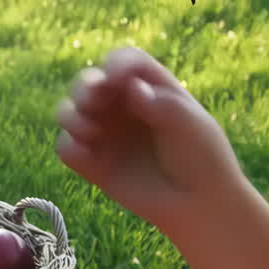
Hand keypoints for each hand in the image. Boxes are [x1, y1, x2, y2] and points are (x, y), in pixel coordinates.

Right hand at [54, 48, 243, 230]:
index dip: (115, 64)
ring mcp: (104, 134)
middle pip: (89, 82)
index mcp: (149, 89)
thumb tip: (132, 88)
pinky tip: (86, 157)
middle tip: (92, 103)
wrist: (196, 205)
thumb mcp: (192, 127)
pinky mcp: (91, 163)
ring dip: (70, 115)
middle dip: (84, 88)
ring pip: (69, 111)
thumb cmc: (202, 160)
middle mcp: (121, 107)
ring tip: (89, 132)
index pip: (124, 62)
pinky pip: (65, 148)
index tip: (114, 78)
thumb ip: (164, 105)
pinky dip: (69, 148)